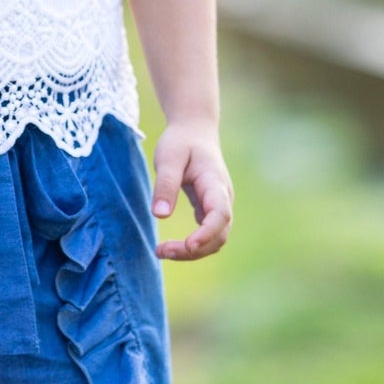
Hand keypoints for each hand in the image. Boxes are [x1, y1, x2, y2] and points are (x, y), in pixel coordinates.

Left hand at [151, 120, 232, 261]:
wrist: (195, 131)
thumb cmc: (181, 142)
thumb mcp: (168, 158)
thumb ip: (165, 185)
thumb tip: (160, 215)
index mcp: (215, 184)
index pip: (220, 214)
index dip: (207, 234)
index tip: (188, 245)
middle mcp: (223, 198)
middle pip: (219, 234)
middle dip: (194, 250)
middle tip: (160, 251)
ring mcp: (219, 206)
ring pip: (215, 240)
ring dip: (192, 252)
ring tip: (161, 252)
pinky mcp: (210, 210)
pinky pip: (208, 236)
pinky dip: (192, 247)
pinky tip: (170, 248)